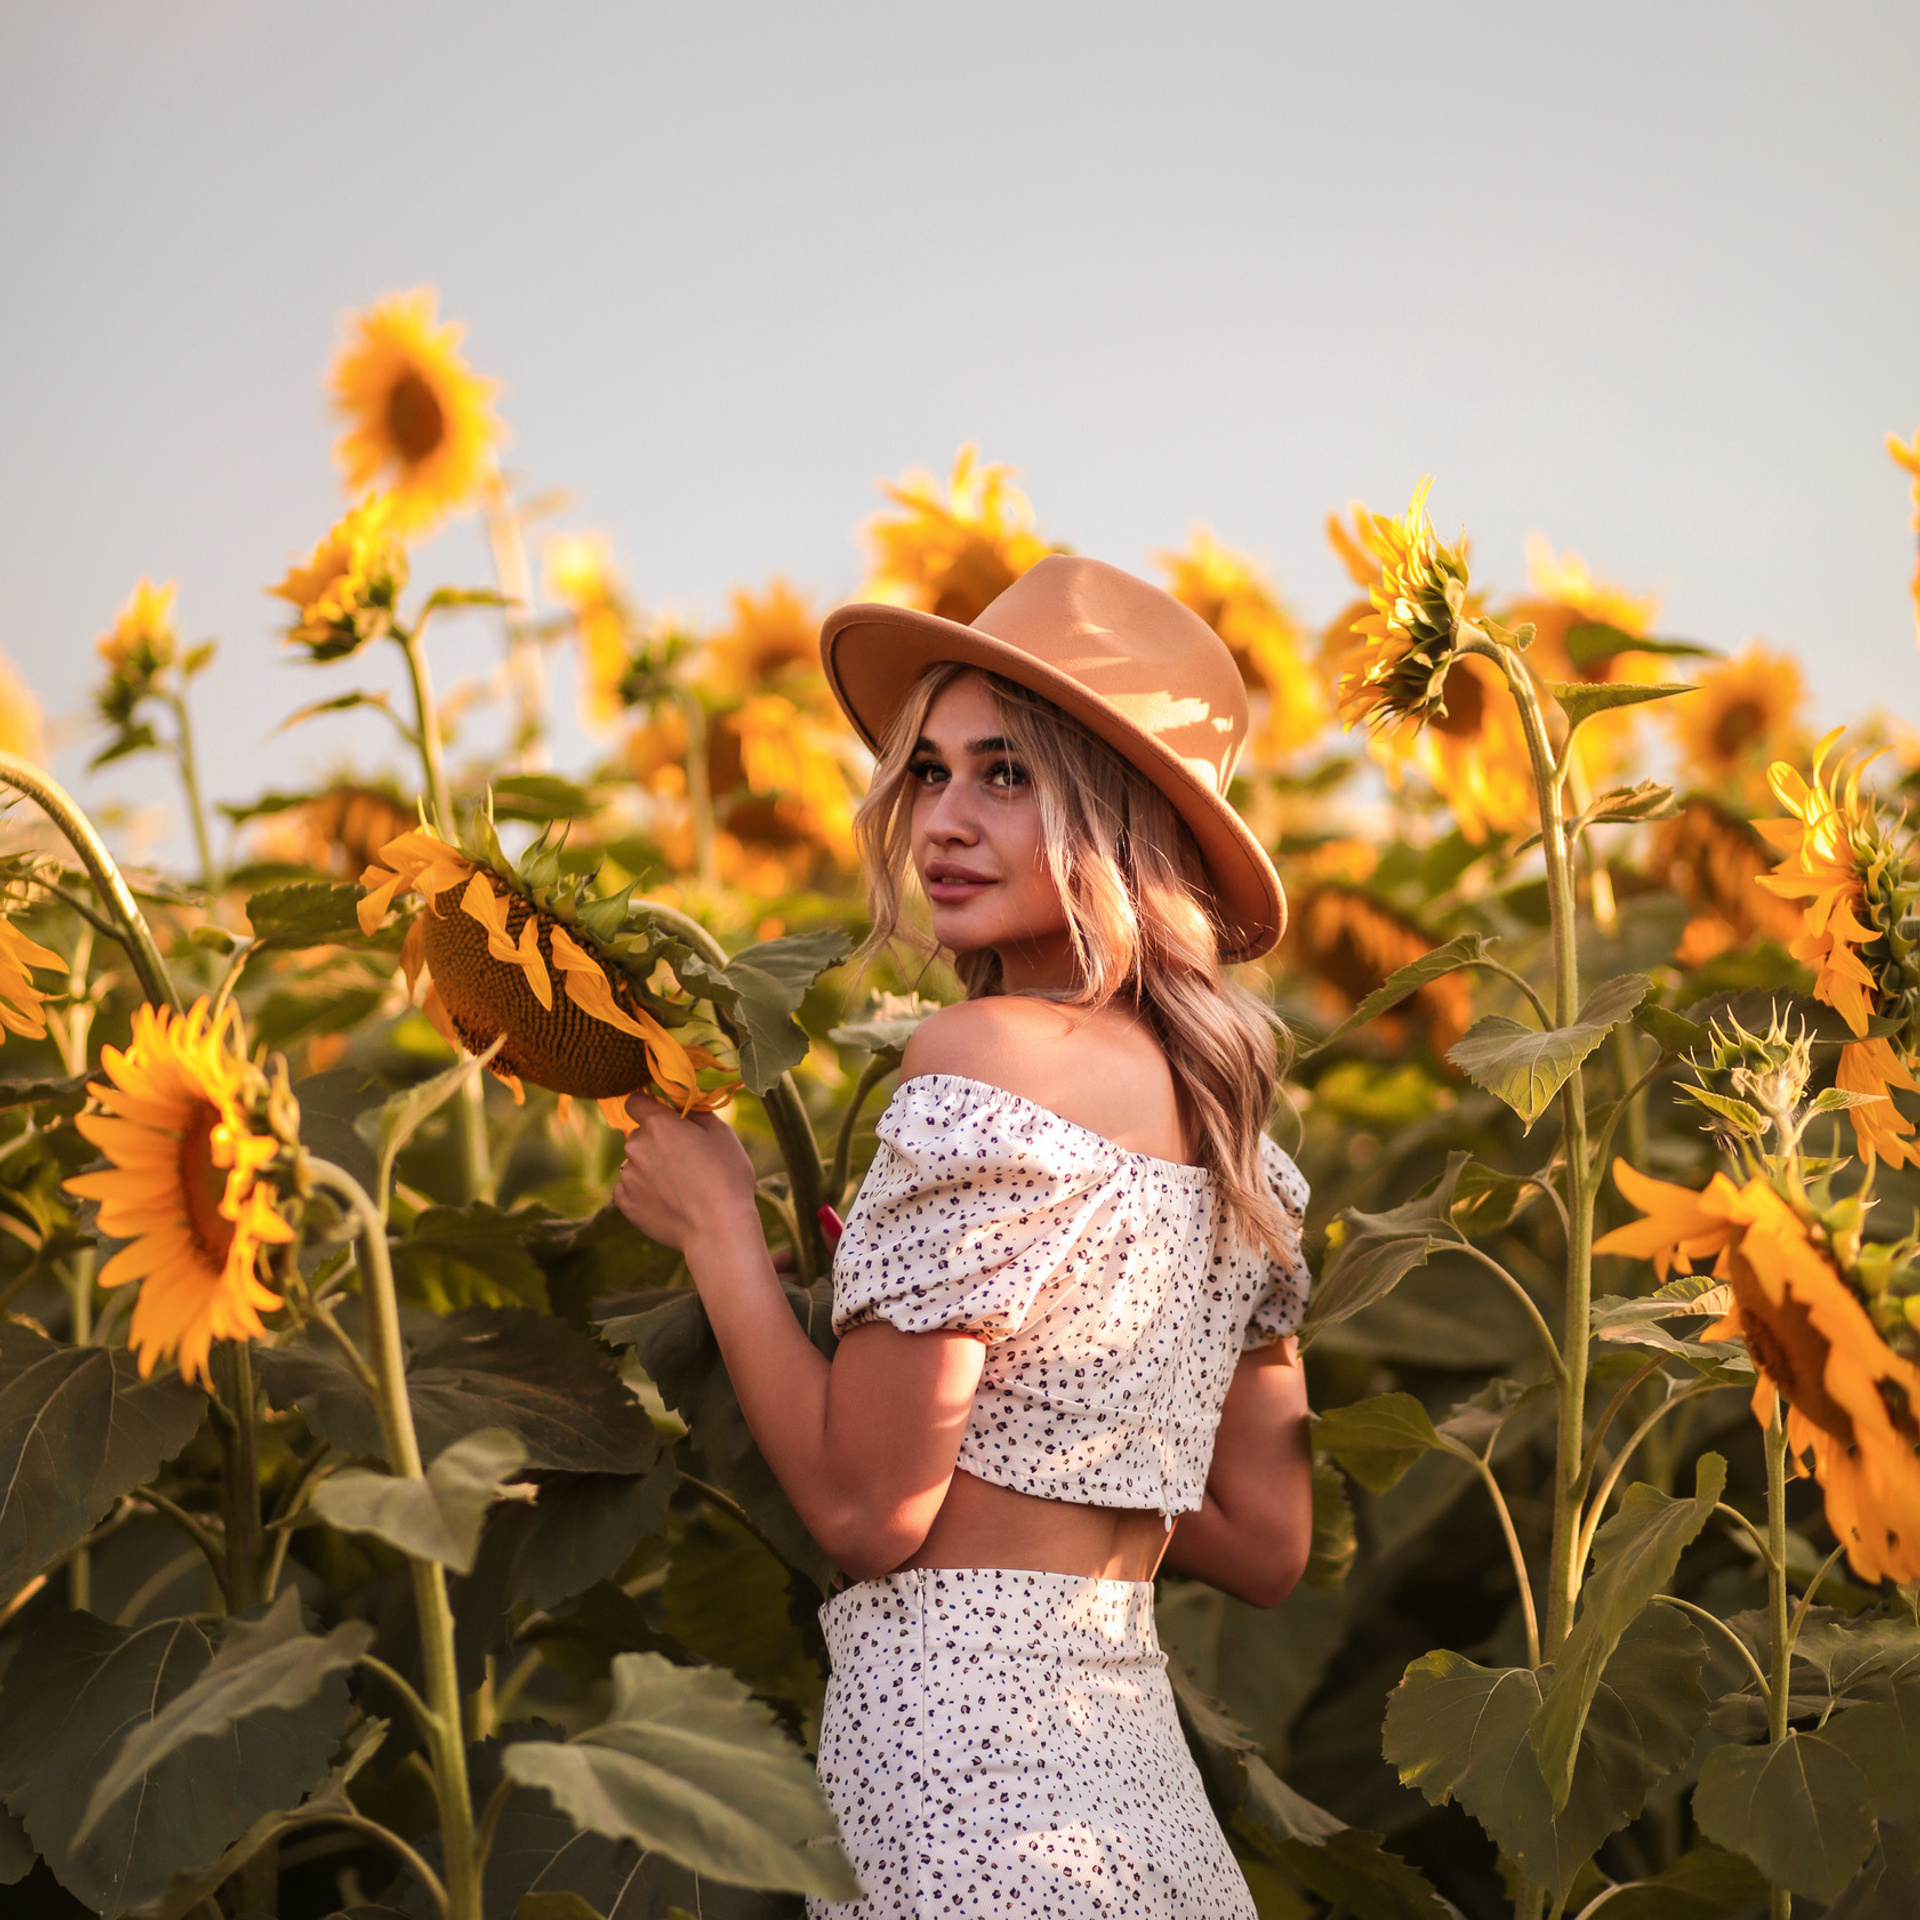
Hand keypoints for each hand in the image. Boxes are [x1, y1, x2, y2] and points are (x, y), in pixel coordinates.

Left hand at [611, 1093, 761, 1256]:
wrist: (718, 1229)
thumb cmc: (726, 1178)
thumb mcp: (722, 1134)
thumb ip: (695, 1113)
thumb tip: (682, 1106)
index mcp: (658, 1124)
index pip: (635, 1101)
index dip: (648, 1107)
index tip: (662, 1118)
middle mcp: (636, 1146)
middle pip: (639, 1135)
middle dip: (656, 1143)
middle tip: (685, 1161)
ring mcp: (627, 1176)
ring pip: (635, 1163)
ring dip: (650, 1169)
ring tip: (680, 1188)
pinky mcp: (625, 1203)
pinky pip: (629, 1189)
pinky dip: (643, 1192)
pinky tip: (668, 1202)